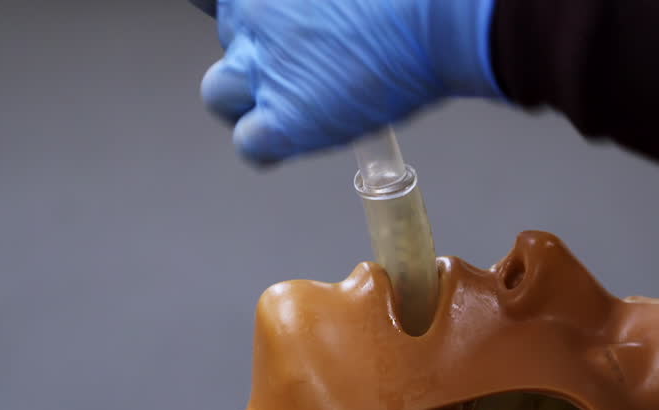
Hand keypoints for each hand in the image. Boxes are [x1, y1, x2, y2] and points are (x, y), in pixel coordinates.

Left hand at [193, 0, 500, 164]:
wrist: (439, 13)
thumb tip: (320, 10)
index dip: (232, 9)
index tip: (261, 17)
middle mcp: (246, 16)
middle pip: (228, 39)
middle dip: (260, 50)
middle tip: (311, 54)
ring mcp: (261, 69)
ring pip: (218, 94)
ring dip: (248, 98)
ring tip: (295, 95)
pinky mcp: (282, 121)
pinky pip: (249, 146)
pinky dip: (270, 146)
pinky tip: (304, 132)